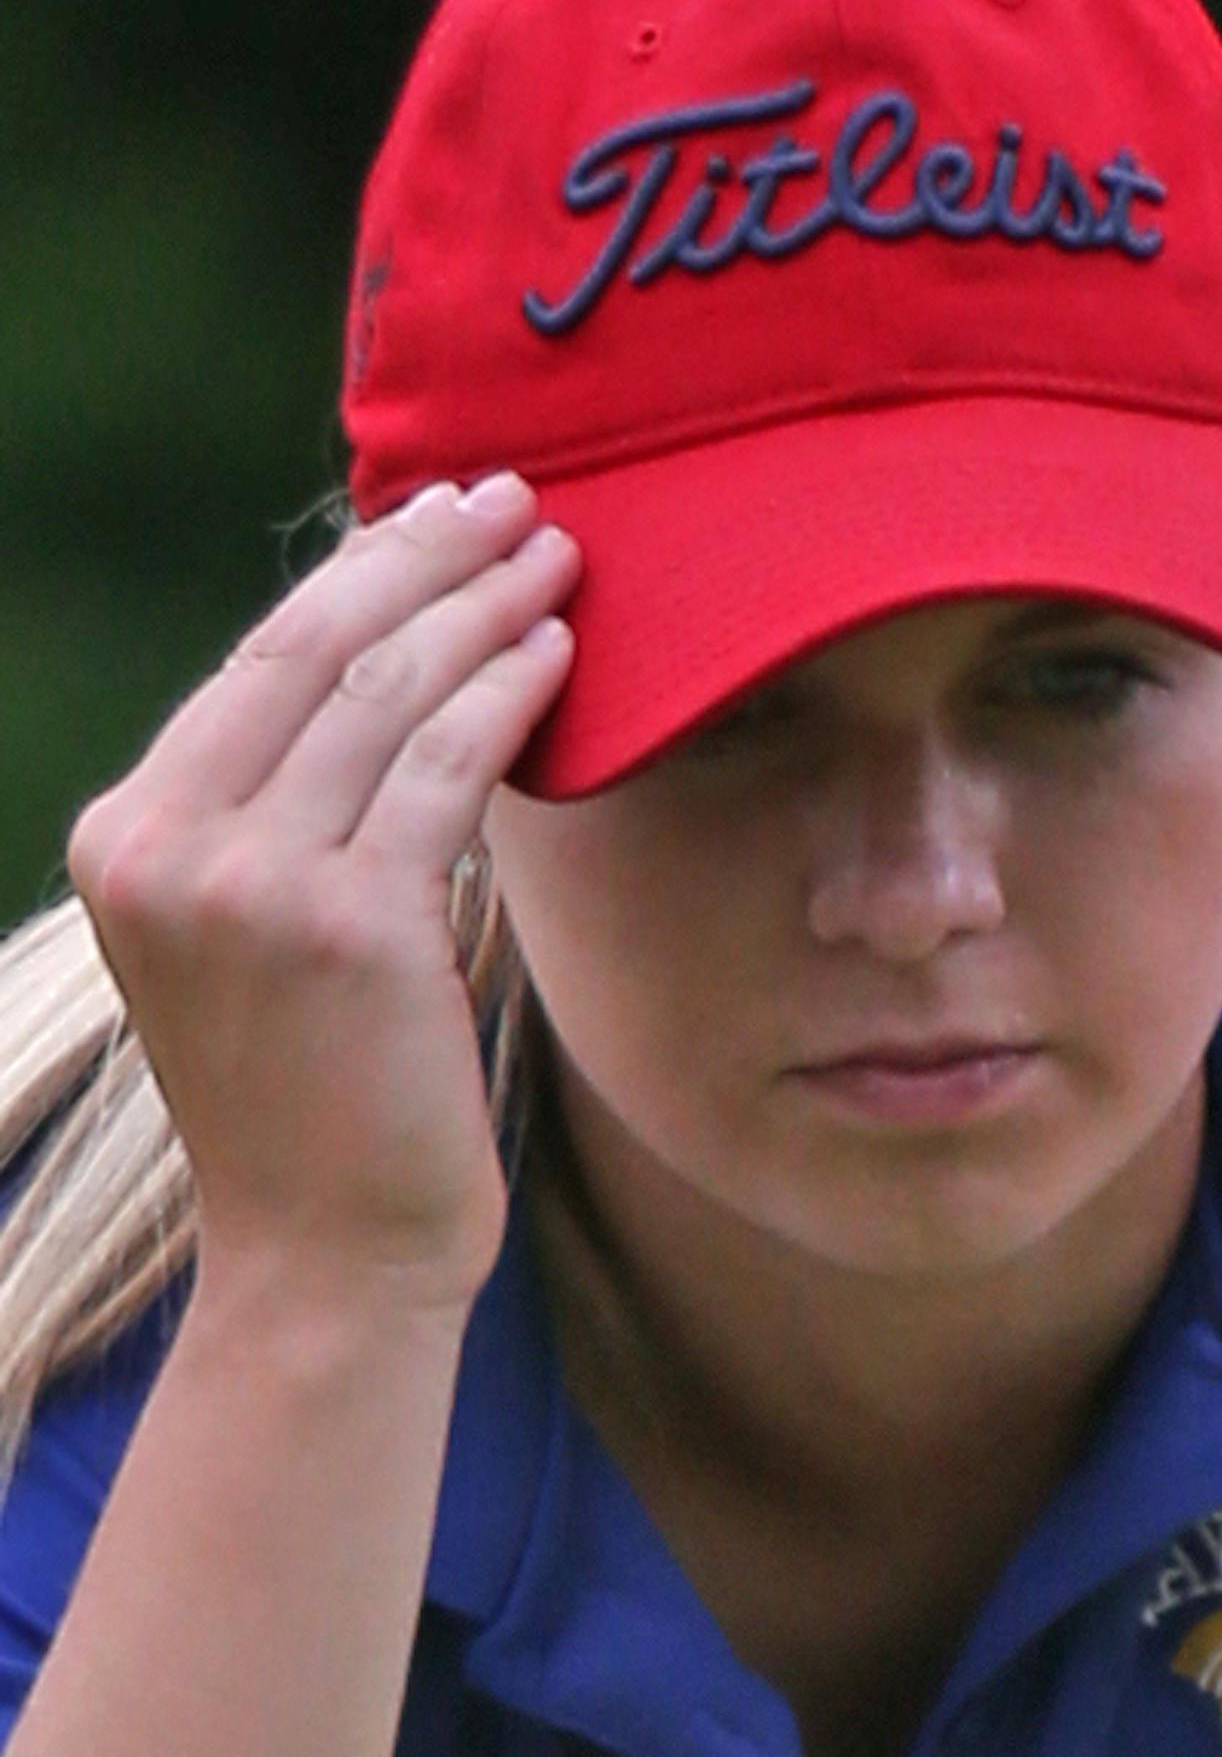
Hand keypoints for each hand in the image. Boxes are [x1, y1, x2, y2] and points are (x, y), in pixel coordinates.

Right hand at [65, 477, 579, 1310]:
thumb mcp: (255, 936)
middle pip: (314, 650)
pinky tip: (558, 652)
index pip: (258, 664)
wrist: (324, 1256)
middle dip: (424, 557)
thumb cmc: (316, 1098)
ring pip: (386, 695)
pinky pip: (443, 769)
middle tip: (516, 500)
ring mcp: (247, 884)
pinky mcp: (347, 924)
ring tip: (559, 560)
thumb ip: (284, 813)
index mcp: (126, 833)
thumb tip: (388, 673)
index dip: (358, 574)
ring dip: (484, 609)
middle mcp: (165, 844)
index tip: (437, 517)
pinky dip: (507, 695)